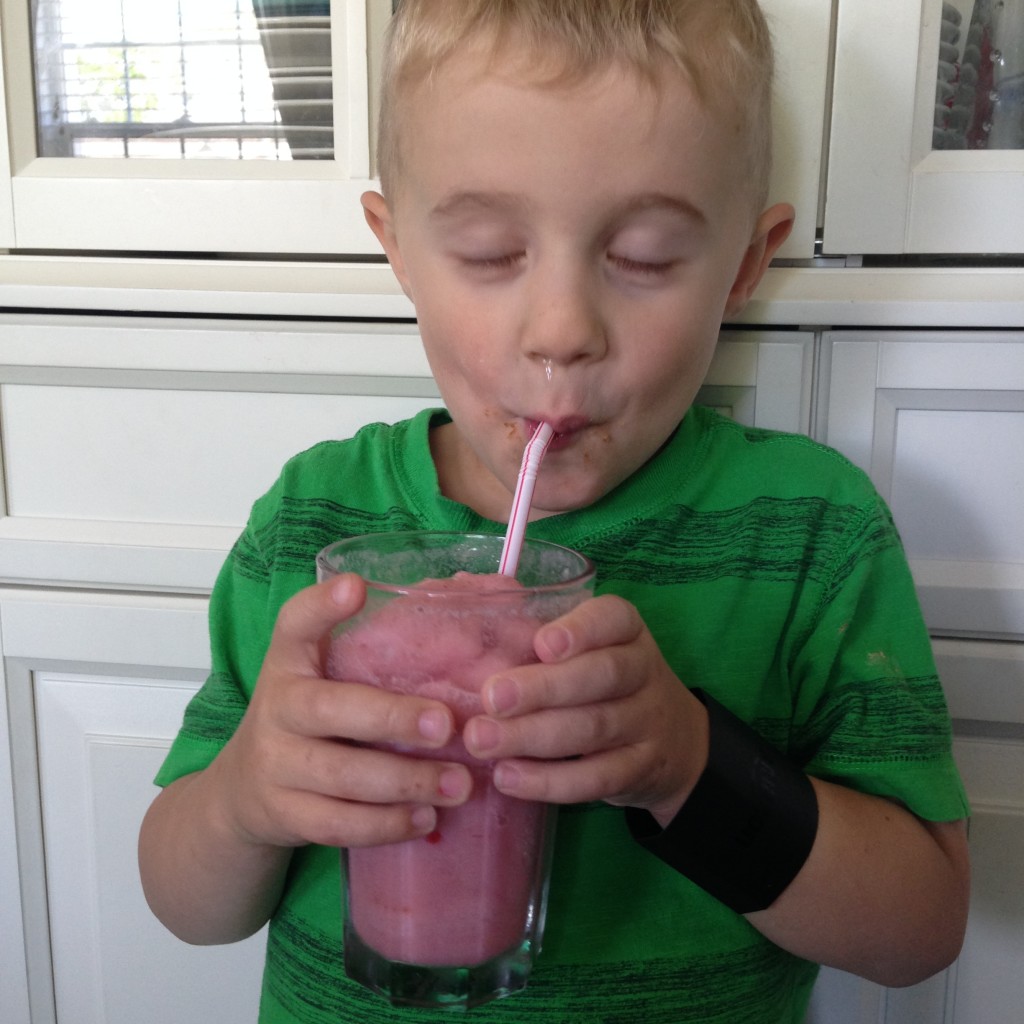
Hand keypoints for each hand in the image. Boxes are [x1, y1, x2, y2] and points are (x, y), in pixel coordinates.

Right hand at [207, 574, 472, 850]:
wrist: (243, 790)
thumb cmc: (307, 719)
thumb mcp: (321, 674)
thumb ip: (371, 649)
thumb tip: (458, 610)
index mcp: (289, 662)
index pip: (293, 624)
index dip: (321, 606)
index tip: (355, 587)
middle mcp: (277, 707)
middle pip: (331, 710)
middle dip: (393, 718)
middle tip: (448, 724)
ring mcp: (276, 765)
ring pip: (343, 776)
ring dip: (407, 781)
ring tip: (458, 784)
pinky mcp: (284, 815)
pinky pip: (338, 825)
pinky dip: (386, 825)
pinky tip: (426, 819)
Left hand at [462, 594, 707, 824]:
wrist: (674, 742)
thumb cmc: (599, 681)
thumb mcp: (587, 648)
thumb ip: (534, 629)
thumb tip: (457, 593)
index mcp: (625, 630)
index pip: (613, 619)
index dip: (580, 630)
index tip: (540, 644)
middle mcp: (643, 671)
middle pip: (601, 675)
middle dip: (542, 688)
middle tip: (491, 698)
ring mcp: (647, 722)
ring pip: (594, 728)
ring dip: (533, 736)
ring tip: (482, 741)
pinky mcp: (639, 770)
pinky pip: (596, 778)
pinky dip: (550, 781)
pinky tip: (508, 778)